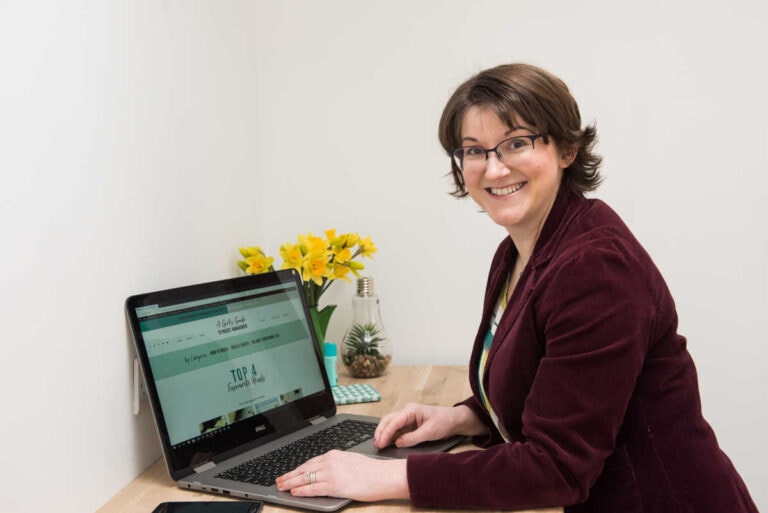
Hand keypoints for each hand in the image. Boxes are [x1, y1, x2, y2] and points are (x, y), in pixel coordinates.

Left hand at [275, 450, 407, 500]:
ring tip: (281, 487)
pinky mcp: (334, 485)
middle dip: (289, 475)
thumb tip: (326, 472)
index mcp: (334, 454)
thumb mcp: (351, 461)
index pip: (310, 462)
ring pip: (305, 478)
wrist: (383, 475)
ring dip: (291, 483)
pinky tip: (295, 492)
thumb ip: (337, 464)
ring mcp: (331, 473)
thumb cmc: (371, 470)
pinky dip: (302, 490)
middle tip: (279, 480)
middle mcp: (330, 461)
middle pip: (304, 469)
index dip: (297, 468)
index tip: (289, 472)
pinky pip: (313, 488)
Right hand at [374, 403, 484, 448]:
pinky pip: (397, 429)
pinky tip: (387, 442)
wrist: (454, 420)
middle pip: (388, 420)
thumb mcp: (429, 432)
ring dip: (384, 434)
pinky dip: (390, 435)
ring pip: (390, 424)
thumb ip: (412, 438)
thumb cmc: (444, 422)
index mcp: (411, 410)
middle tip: (376, 445)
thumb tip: (397, 443)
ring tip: (379, 445)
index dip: (386, 433)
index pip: (394, 422)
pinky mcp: (410, 424)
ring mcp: (407, 417)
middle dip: (380, 432)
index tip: (380, 443)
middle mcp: (407, 412)